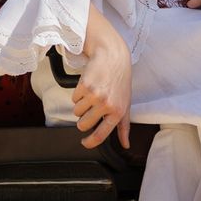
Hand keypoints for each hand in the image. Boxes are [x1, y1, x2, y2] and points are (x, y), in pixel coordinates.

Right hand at [75, 11, 132, 149]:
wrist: (113, 56)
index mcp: (117, 112)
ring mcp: (94, 96)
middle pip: (83, 124)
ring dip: (81, 105)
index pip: (100, 135)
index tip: (84, 143)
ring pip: (77, 112)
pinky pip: (74, 99)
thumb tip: (125, 145)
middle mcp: (106, 105)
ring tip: (92, 94)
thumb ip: (124, 126)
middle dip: (83, 120)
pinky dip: (78, 94)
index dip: (90, 142)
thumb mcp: (126, 104)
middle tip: (91, 108)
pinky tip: (88, 85)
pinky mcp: (84, 86)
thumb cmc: (120, 81)